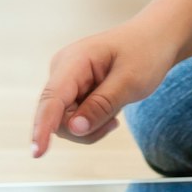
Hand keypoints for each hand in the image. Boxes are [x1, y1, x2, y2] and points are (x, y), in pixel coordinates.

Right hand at [31, 19, 182, 156]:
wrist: (154, 39)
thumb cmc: (144, 53)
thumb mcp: (130, 81)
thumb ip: (101, 105)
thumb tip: (74, 129)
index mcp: (74, 61)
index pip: (52, 99)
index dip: (43, 127)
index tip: (37, 152)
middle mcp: (62, 69)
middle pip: (57, 116)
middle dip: (84, 129)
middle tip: (115, 123)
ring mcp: (66, 80)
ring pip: (65, 122)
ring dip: (90, 127)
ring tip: (115, 114)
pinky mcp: (72, 89)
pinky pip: (74, 118)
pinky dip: (92, 123)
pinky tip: (110, 112)